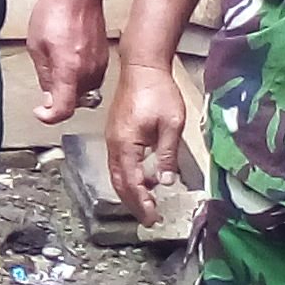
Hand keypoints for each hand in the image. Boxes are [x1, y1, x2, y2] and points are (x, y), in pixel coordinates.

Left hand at [27, 0, 112, 123]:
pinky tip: (69, 58)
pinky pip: (92, 76)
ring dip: (71, 87)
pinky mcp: (105, 56)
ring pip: (85, 90)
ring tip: (57, 67)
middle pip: (75, 102)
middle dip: (59, 98)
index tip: (41, 112)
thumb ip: (44, 74)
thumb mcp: (36, 45)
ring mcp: (100, 64)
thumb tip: (48, 93)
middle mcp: (89, 71)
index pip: (63, 110)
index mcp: (70, 70)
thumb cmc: (57, 9)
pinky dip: (80, 75)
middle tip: (46, 85)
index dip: (49, 117)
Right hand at [105, 61, 187, 225]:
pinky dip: (129, 175)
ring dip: (130, 190)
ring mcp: (113, 138)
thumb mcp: (171, 125)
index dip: (142, 204)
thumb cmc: (157, 91)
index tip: (152, 217)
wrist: (143, 67)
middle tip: (148, 218)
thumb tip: (166, 181)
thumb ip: (167, 156)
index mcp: (126, 145)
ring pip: (116, 174)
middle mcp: (114, 144)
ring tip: (148, 202)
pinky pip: (118, 162)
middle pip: (118, 183)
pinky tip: (145, 177)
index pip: (131, 183)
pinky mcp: (116, 132)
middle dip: (133, 203)